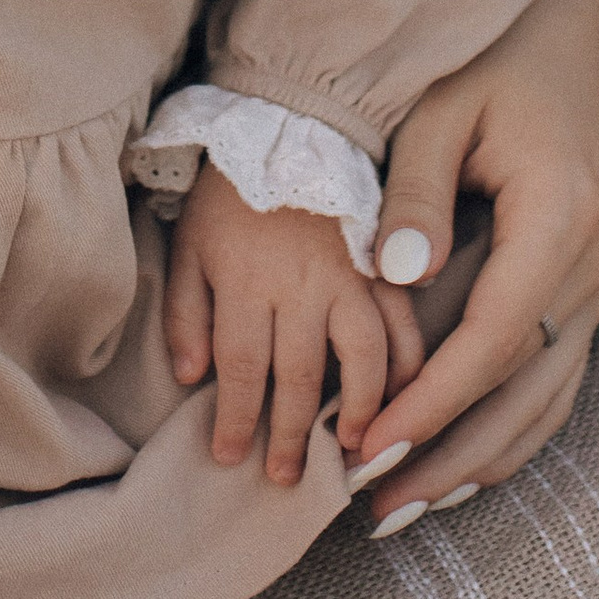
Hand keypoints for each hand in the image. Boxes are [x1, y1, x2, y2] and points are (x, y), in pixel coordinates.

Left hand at [164, 162, 423, 482]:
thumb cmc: (230, 189)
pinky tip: (405, 398)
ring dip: (359, 411)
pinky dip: (410, 365)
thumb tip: (191, 376)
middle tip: (284, 478)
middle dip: (291, 435)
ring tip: (351, 452)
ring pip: (365, 358)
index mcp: (248, 278)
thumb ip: (187, 310)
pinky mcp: (385, 262)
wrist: (290, 121)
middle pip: (301, 376)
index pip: (244, 367)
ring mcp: (351, 274)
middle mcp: (303, 284)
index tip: (229, 458)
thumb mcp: (189, 240)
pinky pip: (408, 322)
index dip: (237, 419)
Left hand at [351, 0, 598, 527]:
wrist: (557, 18)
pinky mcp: (592, 281)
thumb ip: (414, 193)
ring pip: (548, 397)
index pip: (493, 338)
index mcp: (563, 215)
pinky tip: (455, 464)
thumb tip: (394, 274)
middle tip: (370, 507)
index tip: (367, 445)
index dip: (431, 402)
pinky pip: (556, 375)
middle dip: (447, 454)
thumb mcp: (438, 108)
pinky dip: (508, 427)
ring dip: (477, 458)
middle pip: (525, 389)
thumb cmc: (484, 53)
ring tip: (401, 506)